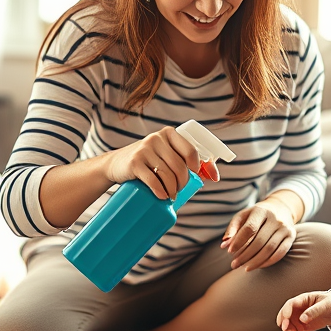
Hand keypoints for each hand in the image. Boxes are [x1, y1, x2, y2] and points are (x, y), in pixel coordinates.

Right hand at [103, 127, 218, 199]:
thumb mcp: (165, 155)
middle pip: (180, 166)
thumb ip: (184, 160)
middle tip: (178, 191)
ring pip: (167, 175)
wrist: (115, 165)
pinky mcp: (134, 162)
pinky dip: (159, 191)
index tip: (198, 177)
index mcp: (169, 134)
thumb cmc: (147, 162)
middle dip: (183, 183)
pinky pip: (153, 180)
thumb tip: (214, 175)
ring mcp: (145, 149)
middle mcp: (157, 138)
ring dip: (172, 190)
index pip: (191, 151)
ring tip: (170, 196)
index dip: (198, 167)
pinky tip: (161, 196)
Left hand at [221, 197, 296, 270]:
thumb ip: (233, 229)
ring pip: (270, 249)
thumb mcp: (243, 216)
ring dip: (256, 261)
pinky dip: (268, 262)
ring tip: (244, 268)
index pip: (249, 228)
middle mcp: (275, 219)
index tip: (230, 252)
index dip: (239, 241)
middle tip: (234, 265)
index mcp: (261, 211)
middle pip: (259, 241)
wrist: (281, 209)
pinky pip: (280, 253)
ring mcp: (285, 228)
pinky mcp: (291, 236)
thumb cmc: (256, 215)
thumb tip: (224, 245)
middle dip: (245, 255)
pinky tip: (257, 266)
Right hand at [277, 289, 330, 330]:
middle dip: (283, 321)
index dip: (286, 311)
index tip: (286, 320)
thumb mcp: (326, 305)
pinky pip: (294, 327)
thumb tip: (302, 319)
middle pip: (285, 313)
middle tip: (286, 329)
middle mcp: (299, 307)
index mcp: (304, 299)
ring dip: (288, 327)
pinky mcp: (303, 324)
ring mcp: (300, 315)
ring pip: (287, 321)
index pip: (291, 304)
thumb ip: (315, 311)